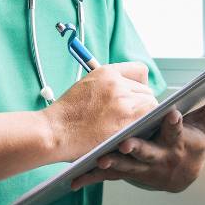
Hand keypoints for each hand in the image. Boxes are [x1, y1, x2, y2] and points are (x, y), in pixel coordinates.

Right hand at [44, 62, 158, 161]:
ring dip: (143, 116)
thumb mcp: (86, 86)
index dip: (139, 85)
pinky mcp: (126, 119)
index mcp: (107, 72)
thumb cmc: (67, 115)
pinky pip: (149, 118)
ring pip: (150, 105)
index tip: (135, 95)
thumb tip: (129, 92)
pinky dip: (144, 126)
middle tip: (129, 118)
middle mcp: (117, 83)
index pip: (139, 71)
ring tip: (129, 127)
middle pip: (146, 91)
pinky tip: (133, 133)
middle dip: (141, 104)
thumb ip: (108, 86)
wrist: (54, 130)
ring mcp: (123, 100)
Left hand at [69, 81, 204, 191]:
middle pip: (148, 153)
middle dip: (138, 148)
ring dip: (113, 164)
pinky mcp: (127, 173)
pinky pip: (108, 176)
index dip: (175, 124)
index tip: (172, 113)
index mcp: (180, 142)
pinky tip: (76, 179)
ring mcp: (143, 168)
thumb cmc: (194, 141)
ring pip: (126, 166)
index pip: (178, 131)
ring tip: (99, 160)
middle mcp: (161, 157)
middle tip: (126, 143)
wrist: (182, 175)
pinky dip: (91, 177)